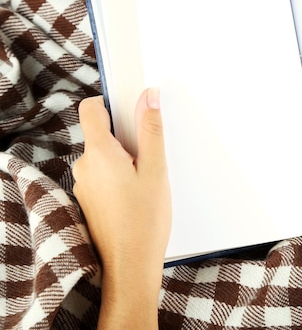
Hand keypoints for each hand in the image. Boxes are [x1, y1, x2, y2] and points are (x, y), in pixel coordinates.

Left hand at [73, 88, 170, 329]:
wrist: (130, 265)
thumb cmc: (144, 222)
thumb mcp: (156, 169)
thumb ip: (151, 130)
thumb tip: (148, 97)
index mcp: (98, 154)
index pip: (91, 109)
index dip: (111, 102)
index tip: (133, 108)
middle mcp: (84, 167)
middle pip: (102, 133)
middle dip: (127, 137)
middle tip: (150, 156)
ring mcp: (85, 185)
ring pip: (105, 156)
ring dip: (125, 158)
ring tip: (147, 180)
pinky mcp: (90, 200)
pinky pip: (104, 175)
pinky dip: (120, 176)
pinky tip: (139, 194)